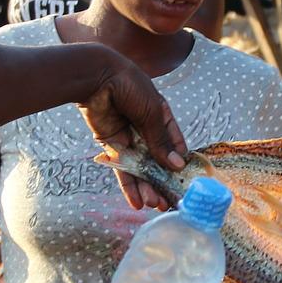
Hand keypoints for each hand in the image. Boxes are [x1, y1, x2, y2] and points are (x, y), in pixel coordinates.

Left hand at [78, 51, 186, 210]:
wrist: (96, 77)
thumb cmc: (130, 86)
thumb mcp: (152, 113)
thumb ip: (161, 141)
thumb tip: (177, 165)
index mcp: (161, 115)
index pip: (174, 143)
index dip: (179, 162)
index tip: (185, 182)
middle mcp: (145, 128)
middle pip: (157, 160)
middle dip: (162, 180)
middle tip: (169, 201)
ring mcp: (128, 136)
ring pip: (140, 168)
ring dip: (147, 187)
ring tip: (154, 205)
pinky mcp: (111, 144)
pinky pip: (122, 168)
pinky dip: (128, 185)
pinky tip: (136, 202)